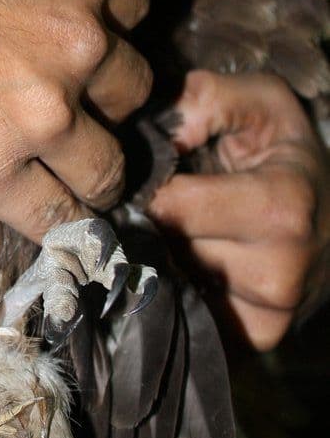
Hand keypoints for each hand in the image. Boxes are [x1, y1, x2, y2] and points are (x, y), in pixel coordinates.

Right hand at [0, 0, 151, 240]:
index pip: (132, 14)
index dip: (103, 35)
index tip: (77, 52)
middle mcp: (79, 43)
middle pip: (128, 89)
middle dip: (101, 101)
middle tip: (62, 109)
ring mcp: (41, 114)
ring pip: (106, 165)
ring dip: (90, 170)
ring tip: (68, 180)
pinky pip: (56, 217)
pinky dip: (59, 224)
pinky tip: (49, 224)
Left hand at [149, 70, 329, 348]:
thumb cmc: (287, 155)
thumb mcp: (260, 103)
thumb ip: (204, 98)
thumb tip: (150, 133)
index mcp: (282, 207)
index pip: (172, 207)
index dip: (150, 187)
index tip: (152, 177)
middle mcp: (280, 271)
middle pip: (169, 249)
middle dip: (155, 224)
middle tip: (166, 205)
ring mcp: (269, 315)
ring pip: (172, 283)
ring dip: (165, 257)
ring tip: (188, 233)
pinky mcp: (256, 339)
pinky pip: (189, 317)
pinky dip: (181, 290)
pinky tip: (196, 265)